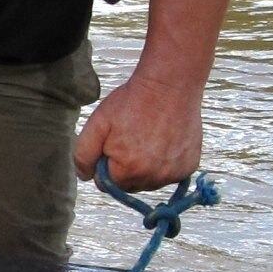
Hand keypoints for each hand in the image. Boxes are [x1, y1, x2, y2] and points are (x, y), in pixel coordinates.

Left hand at [73, 69, 205, 190]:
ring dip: (145, 168)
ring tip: (148, 139)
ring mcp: (174, 173)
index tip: (114, 143)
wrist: (169, 86)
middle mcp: (153, 178)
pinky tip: (163, 142)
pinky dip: (165, 164)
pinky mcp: (189, 167)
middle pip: (129, 185)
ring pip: (150, 181)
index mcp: (127, 171)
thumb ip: (83, 155)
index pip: (106, 184)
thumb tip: (85, 176)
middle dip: (125, 169)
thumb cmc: (131, 103)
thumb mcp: (97, 124)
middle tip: (131, 139)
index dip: (106, 164)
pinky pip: (170, 175)